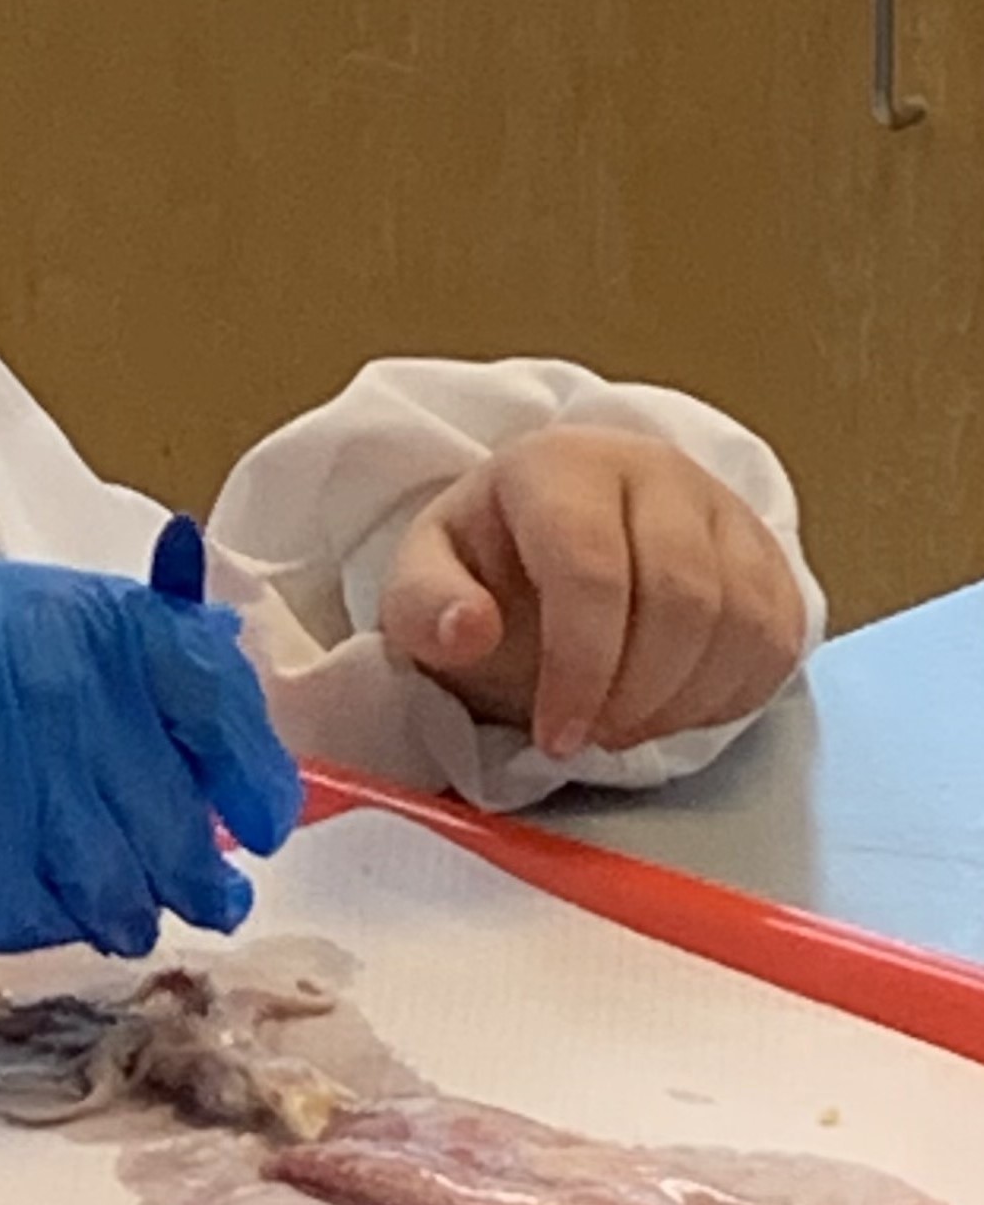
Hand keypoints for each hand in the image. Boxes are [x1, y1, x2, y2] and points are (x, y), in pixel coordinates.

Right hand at [0, 543, 303, 998]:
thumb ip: (77, 637)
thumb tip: (196, 655)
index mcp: (59, 618)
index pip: (207, 685)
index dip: (249, 758)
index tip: (262, 812)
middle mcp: (53, 700)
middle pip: (175, 811)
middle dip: (196, 864)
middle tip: (207, 891)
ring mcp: (8, 790)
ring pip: (117, 880)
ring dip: (127, 905)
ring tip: (123, 911)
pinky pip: (37, 916)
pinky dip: (40, 920)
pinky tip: (14, 900)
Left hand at [377, 429, 806, 757]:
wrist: (547, 540)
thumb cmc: (486, 565)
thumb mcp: (425, 579)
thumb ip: (426, 606)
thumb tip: (467, 632)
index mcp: (559, 465)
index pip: (590, 569)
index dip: (580, 667)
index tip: (557, 738)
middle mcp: (653, 468)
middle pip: (681, 597)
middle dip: (637, 693)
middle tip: (594, 739)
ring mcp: (722, 506)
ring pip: (741, 619)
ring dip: (684, 701)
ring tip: (624, 727)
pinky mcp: (766, 551)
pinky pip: (778, 635)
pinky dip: (730, 694)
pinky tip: (672, 710)